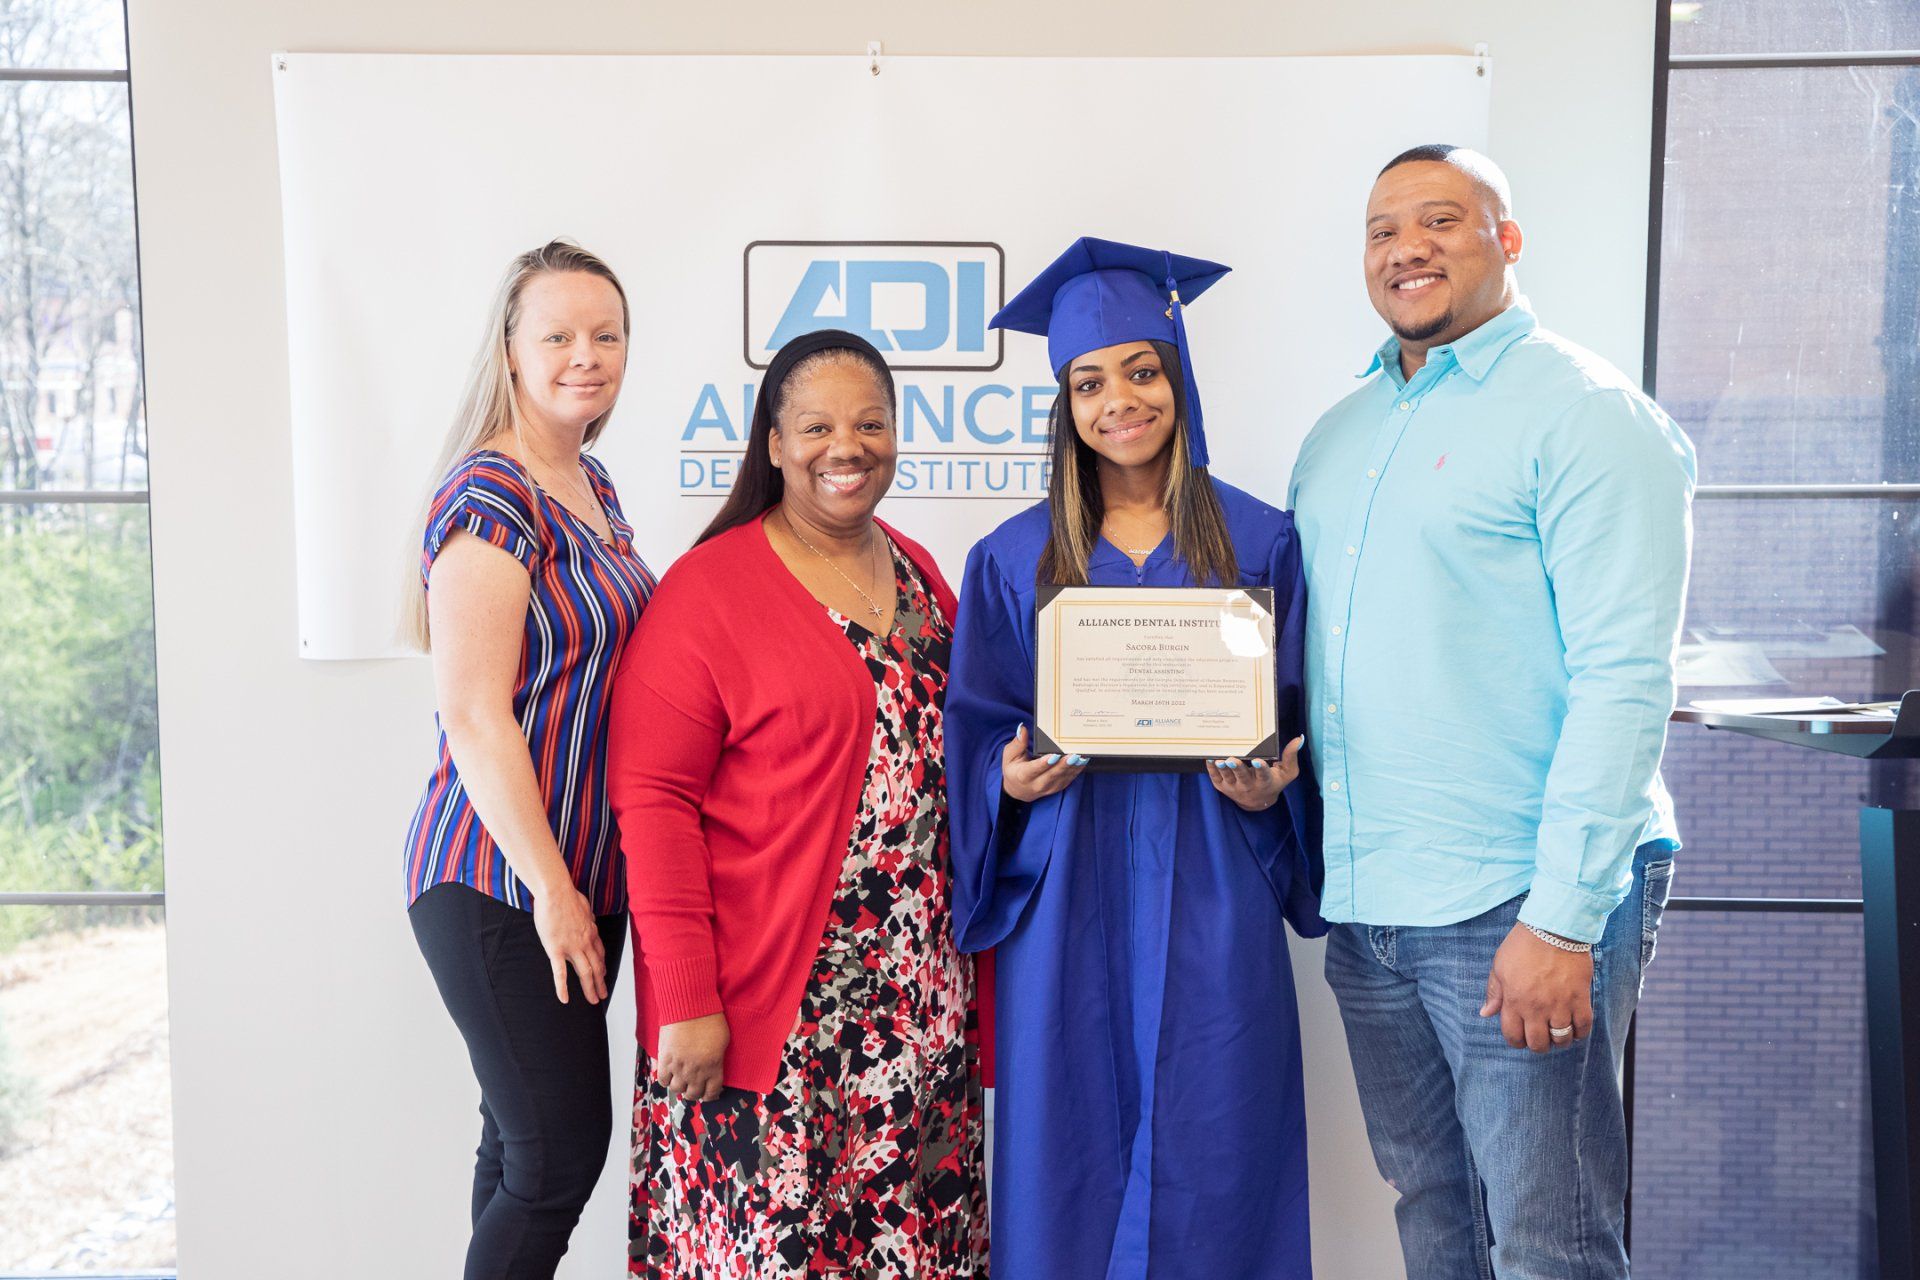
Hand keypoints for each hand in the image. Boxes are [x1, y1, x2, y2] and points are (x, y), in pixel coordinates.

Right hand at [531, 886, 607, 1004]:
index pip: (600, 953)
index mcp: (591, 932)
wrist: (556, 892)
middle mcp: (585, 942)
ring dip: (590, 988)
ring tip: (593, 1000)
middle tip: (603, 994)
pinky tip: (564, 999)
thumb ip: (587, 916)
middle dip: (601, 982)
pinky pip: (560, 973)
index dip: (603, 965)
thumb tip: (590, 919)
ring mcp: (571, 947)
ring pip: (585, 972)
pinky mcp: (556, 950)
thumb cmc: (568, 896)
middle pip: (597, 966)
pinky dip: (562, 988)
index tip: (604, 974)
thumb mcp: (585, 906)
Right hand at [655, 1013, 729, 1101]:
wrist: (689, 1006)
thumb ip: (718, 1058)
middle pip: (693, 1094)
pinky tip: (669, 1073)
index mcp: (713, 1067)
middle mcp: (696, 1071)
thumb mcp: (723, 1040)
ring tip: (680, 1080)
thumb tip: (714, 1067)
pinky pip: (663, 1080)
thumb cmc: (709, 1018)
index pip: (712, 1092)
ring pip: (677, 1090)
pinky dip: (666, 1079)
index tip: (708, 1091)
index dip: (710, 1094)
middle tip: (693, 1087)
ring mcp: (679, 1067)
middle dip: (694, 1092)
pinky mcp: (665, 1060)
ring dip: (680, 1086)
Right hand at [1001, 724, 1088, 802]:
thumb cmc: (1013, 768)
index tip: (1054, 756)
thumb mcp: (1009, 756)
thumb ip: (1017, 743)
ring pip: (1063, 777)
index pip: (1034, 769)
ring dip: (1073, 767)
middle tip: (1074, 755)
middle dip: (1064, 765)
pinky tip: (1083, 761)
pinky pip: (1069, 779)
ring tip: (1082, 756)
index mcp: (1023, 776)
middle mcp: (1037, 784)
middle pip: (1052, 775)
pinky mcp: (1058, 787)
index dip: (1044, 763)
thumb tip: (1022, 729)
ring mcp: (1049, 788)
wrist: (1019, 790)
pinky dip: (1077, 770)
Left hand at [1205, 735, 1303, 811]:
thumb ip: (1291, 757)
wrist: (1257, 802)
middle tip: (1232, 759)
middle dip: (1237, 768)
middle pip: (1242, 776)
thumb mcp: (1287, 773)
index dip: (1260, 768)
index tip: (1258, 761)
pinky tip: (1209, 760)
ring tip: (1219, 760)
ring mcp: (1233, 787)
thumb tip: (1299, 739)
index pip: (1263, 776)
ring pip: (1227, 777)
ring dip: (1223, 768)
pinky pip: (1215, 778)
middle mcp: (1248, 786)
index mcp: (1265, 782)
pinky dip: (1211, 770)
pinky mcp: (1222, 786)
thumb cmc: (1274, 782)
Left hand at [1479, 923, 1594, 1051]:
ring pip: (1561, 1039)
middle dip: (1538, 1045)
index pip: (1513, 1036)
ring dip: (1559, 1041)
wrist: (1553, 928)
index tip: (1521, 1038)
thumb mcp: (1500, 966)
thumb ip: (1494, 992)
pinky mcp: (1580, 998)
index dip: (1516, 1042)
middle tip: (1541, 1036)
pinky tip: (1575, 1027)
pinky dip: (1580, 1033)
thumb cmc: (1523, 945)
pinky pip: (1583, 1027)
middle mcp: (1536, 1007)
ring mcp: (1560, 1005)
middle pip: (1538, 1043)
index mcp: (1514, 1000)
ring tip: (1558, 1033)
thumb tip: (1485, 1013)